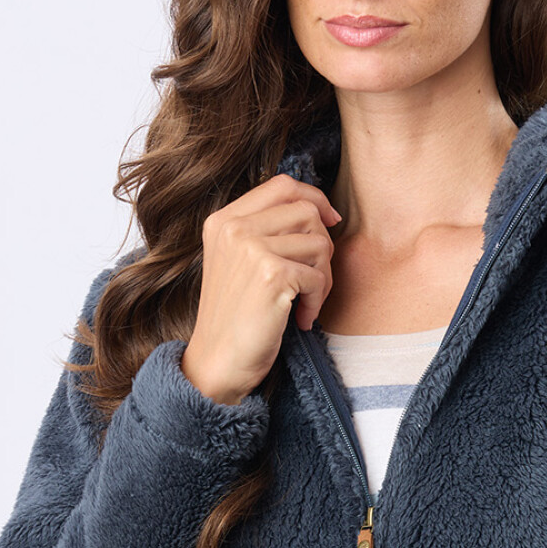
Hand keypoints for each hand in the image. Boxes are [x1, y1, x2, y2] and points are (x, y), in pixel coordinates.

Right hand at [180, 173, 341, 405]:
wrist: (217, 362)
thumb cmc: (236, 317)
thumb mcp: (240, 262)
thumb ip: (266, 231)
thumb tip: (321, 210)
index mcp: (224, 220)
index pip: (282, 185)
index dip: (314, 198)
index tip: (330, 221)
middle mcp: (234, 228)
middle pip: (306, 212)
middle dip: (322, 248)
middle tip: (313, 282)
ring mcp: (251, 248)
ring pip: (319, 243)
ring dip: (322, 279)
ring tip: (305, 303)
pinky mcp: (271, 274)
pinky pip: (317, 275)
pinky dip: (316, 302)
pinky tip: (300, 319)